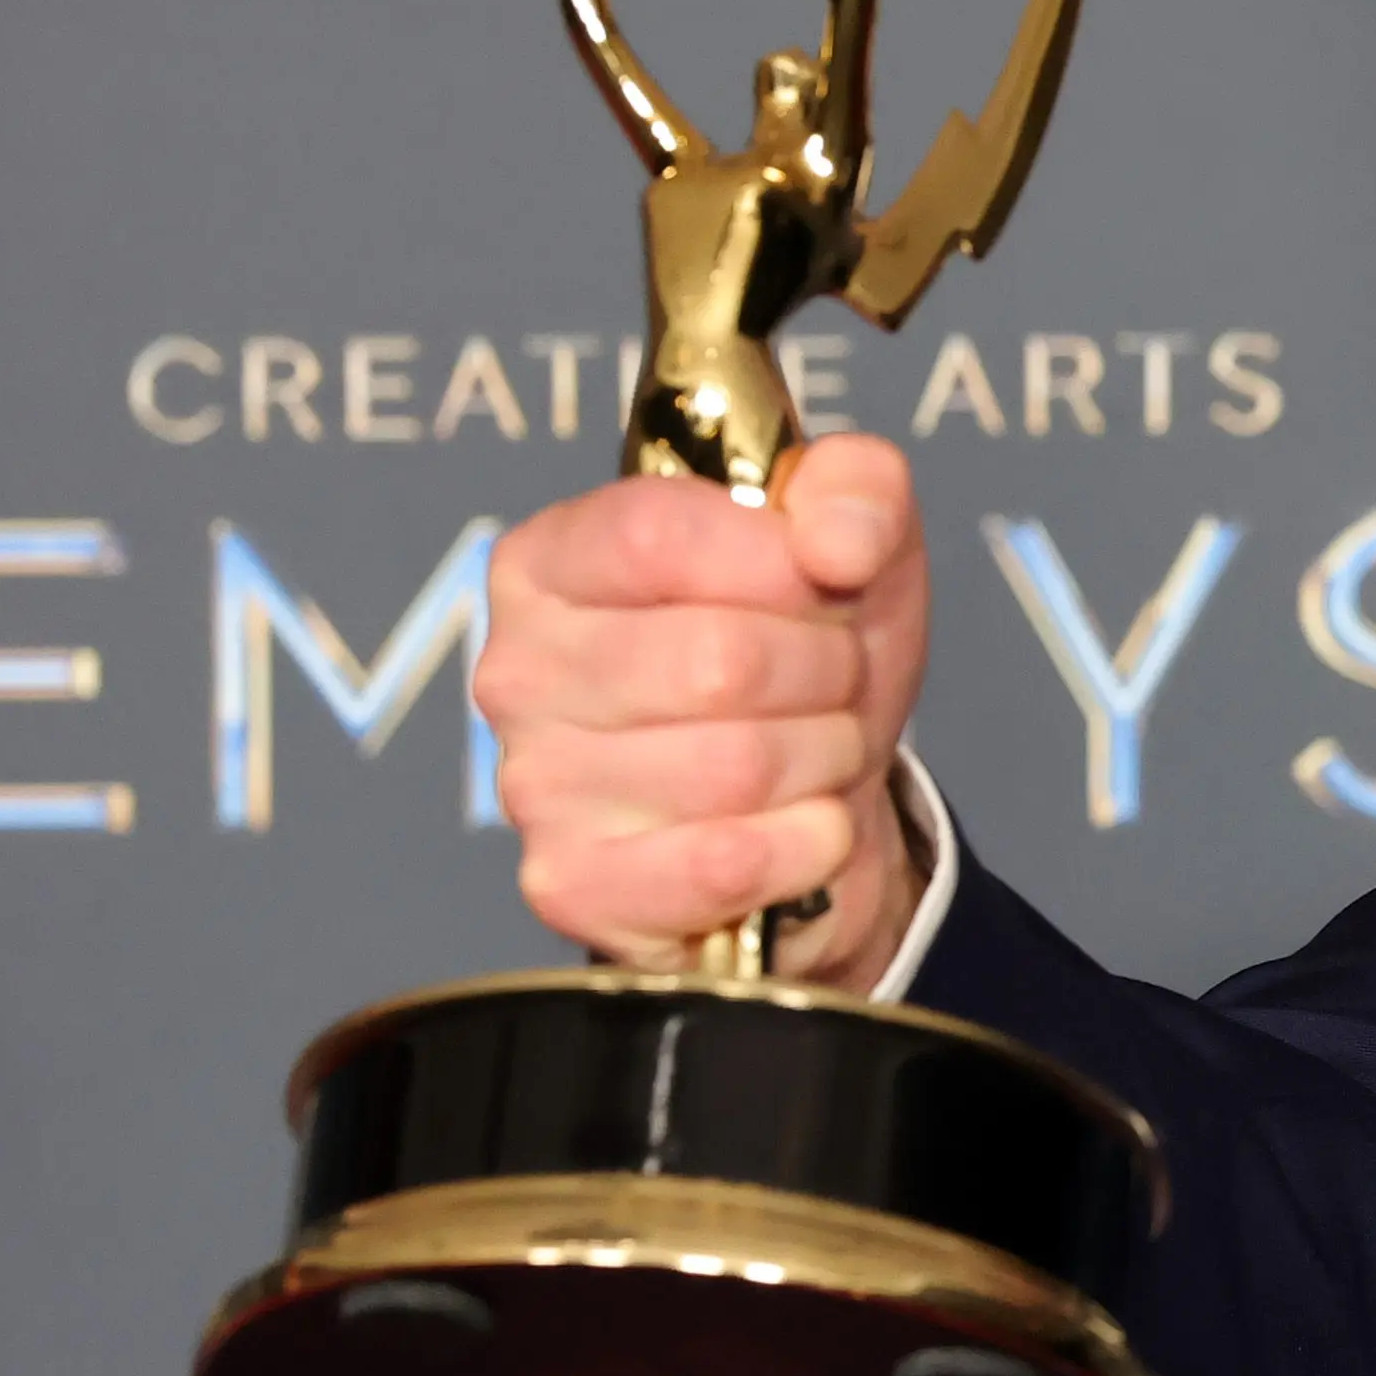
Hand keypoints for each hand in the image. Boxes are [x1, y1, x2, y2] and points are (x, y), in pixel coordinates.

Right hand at [478, 437, 931, 984]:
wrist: (820, 800)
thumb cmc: (807, 657)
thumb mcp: (854, 543)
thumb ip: (857, 489)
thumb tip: (837, 540)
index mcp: (552, 560)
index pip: (657, 536)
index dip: (780, 562)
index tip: (825, 578)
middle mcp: (517, 670)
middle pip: (718, 661)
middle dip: (826, 671)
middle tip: (833, 680)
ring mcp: (534, 787)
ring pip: (738, 766)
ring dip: (826, 756)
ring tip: (817, 747)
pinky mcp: (574, 887)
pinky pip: (725, 865)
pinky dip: (807, 845)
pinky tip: (808, 825)